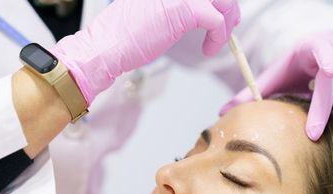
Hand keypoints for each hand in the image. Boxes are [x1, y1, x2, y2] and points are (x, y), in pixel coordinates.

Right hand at [52, 0, 239, 104]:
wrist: (104, 48)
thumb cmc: (120, 38)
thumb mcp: (147, 12)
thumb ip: (169, 7)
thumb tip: (187, 13)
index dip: (216, 1)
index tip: (220, 13)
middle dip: (228, 7)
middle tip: (227, 27)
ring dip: (228, 21)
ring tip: (219, 39)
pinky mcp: (182, 9)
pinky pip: (216, 19)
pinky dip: (219, 37)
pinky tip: (209, 49)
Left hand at [220, 32, 332, 140]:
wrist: (317, 54)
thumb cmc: (292, 68)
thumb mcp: (270, 78)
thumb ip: (249, 94)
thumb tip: (222, 112)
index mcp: (313, 47)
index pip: (324, 57)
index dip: (326, 66)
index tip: (325, 77)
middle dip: (324, 107)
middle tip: (310, 121)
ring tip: (316, 100)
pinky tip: (330, 98)